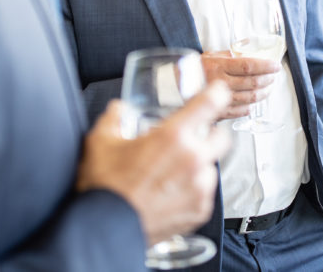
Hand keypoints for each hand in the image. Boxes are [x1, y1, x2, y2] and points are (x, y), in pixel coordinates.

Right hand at [76, 82, 231, 244]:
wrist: (106, 229)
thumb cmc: (105, 187)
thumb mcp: (100, 142)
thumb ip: (113, 118)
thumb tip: (117, 110)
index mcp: (173, 136)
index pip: (209, 104)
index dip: (217, 93)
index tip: (217, 93)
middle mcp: (192, 160)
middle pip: (222, 137)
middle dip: (210, 135)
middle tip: (192, 140)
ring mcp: (199, 188)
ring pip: (212, 168)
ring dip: (199, 167)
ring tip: (174, 174)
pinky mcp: (200, 211)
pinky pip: (205, 194)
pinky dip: (194, 192)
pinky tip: (171, 194)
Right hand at [200, 51, 279, 118]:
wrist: (171, 87)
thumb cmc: (192, 70)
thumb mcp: (209, 55)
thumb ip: (229, 54)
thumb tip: (250, 51)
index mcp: (218, 66)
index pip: (249, 66)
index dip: (266, 66)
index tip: (275, 65)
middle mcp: (220, 83)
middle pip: (253, 83)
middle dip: (268, 79)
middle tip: (274, 76)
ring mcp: (219, 101)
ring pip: (250, 98)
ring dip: (264, 93)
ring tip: (268, 88)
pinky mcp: (218, 114)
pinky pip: (240, 112)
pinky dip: (250, 107)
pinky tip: (253, 102)